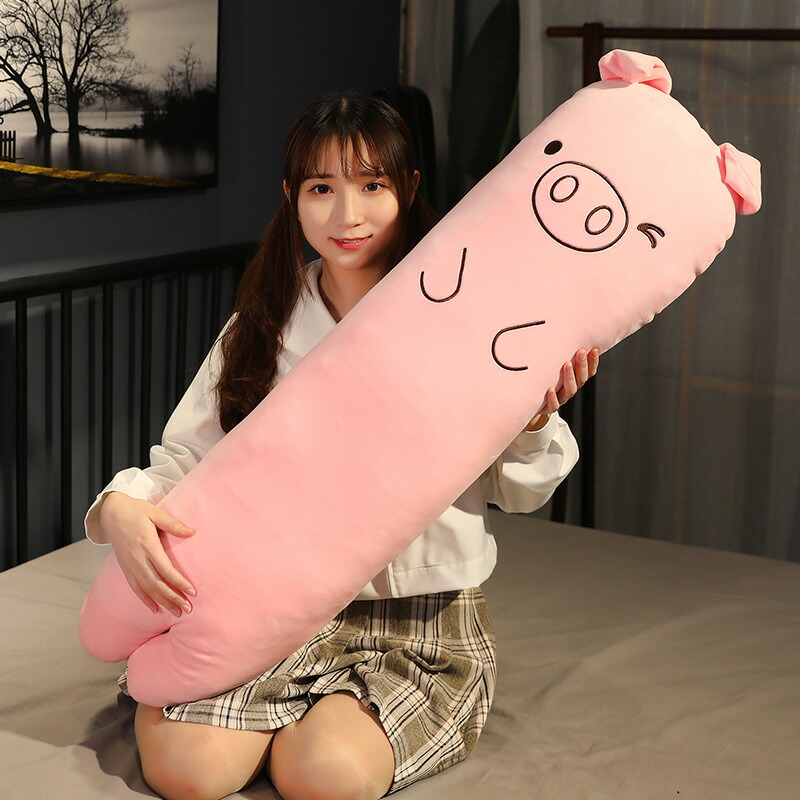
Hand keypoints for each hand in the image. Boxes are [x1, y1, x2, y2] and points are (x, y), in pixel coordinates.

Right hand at [99, 492, 196, 615]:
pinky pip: (135, 588)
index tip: (192, 592)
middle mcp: (138, 559)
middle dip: (173, 598)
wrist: (111, 513)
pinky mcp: (125, 568)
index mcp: (148, 545)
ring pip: (147, 589)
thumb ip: (173, 524)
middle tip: (188, 609)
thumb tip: (192, 532)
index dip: (179, 582)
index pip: (166, 570)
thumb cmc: (137, 511)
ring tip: (177, 612)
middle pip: (157, 584)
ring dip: (163, 602)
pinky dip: (145, 600)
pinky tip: (155, 609)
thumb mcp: (155, 513)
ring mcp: (130, 565)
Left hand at [525, 348, 599, 431]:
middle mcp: (570, 389)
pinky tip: (550, 389)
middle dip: (581, 364)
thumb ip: (559, 352)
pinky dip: (552, 398)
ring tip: (566, 364)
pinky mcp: (548, 408)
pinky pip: (552, 405)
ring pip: (569, 390)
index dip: (593, 361)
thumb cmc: (544, 379)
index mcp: (574, 379)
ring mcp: (560, 399)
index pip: (589, 371)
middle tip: (580, 351)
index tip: (594, 349)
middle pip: (581, 378)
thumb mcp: (552, 365)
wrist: (532, 405)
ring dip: (569, 377)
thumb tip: (560, 325)